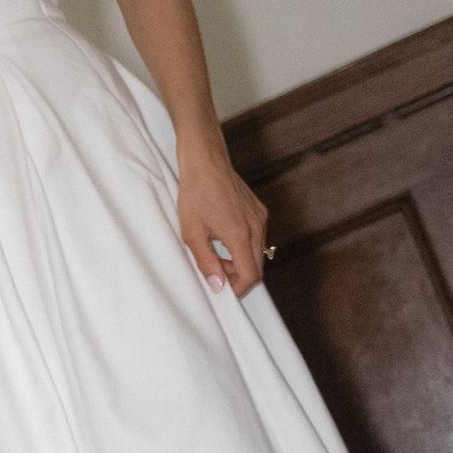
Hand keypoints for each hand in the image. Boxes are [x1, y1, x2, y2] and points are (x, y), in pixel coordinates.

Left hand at [177, 147, 269, 297]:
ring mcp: (260, 217)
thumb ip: (206, 263)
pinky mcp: (259, 211)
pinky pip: (257, 239)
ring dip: (239, 262)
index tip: (222, 290)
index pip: (251, 275)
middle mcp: (257, 226)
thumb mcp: (192, 234)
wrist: (206, 161)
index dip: (238, 289)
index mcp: (240, 234)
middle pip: (257, 267)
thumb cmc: (195, 194)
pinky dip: (243, 247)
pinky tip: (222, 239)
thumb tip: (218, 286)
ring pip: (257, 253)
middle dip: (237, 277)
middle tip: (214, 272)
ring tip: (214, 253)